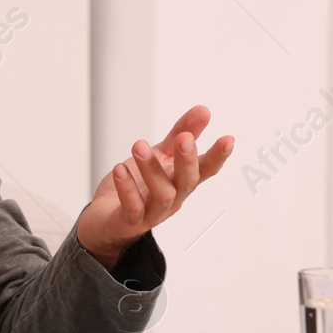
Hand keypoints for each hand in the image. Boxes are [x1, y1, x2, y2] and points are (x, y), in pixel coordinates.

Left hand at [76, 104, 233, 269]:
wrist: (105, 220)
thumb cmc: (136, 186)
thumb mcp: (159, 156)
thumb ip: (179, 133)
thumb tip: (204, 110)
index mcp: (181, 181)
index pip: (205, 170)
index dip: (217, 157)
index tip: (228, 139)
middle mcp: (172, 198)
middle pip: (187, 182)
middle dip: (186, 160)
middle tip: (183, 138)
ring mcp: (152, 213)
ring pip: (161, 194)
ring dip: (151, 169)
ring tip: (139, 146)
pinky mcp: (129, 222)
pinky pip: (132, 208)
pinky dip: (127, 188)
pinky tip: (119, 169)